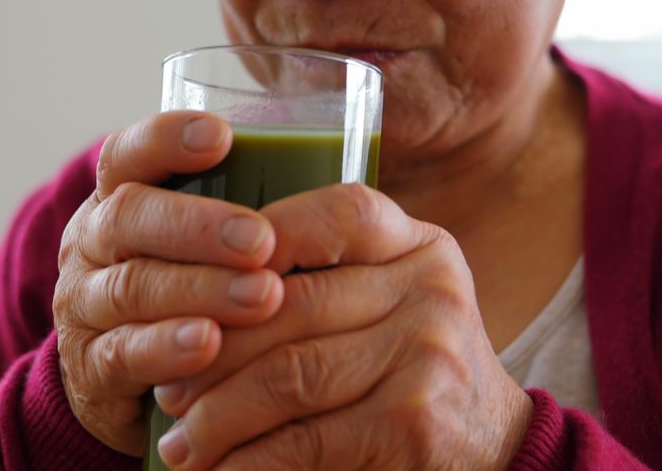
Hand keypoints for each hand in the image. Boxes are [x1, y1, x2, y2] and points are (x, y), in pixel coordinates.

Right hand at [52, 111, 285, 455]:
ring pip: (132, 287)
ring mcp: (84, 307)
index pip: (126, 155)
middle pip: (128, 217)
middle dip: (197, 225)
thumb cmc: (190, 291)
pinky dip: (167, 348)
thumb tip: (340, 169)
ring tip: (262, 296)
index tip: (220, 135)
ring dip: (200, 289)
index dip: (166, 140)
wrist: (131, 386)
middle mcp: (91, 245)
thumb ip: (245, 209)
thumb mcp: (201, 245)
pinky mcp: (91, 369)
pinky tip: (209, 345)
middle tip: (262, 240)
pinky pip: (124, 353)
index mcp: (117, 200)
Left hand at [152, 184, 533, 469]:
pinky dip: (249, 462)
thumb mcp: (390, 301)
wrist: (492, 448)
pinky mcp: (414, 423)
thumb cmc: (413, 368)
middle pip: (291, 304)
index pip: (333, 214)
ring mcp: (427, 354)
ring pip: (287, 375)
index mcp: (418, 246)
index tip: (194, 285)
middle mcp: (430, 288)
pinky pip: (304, 439)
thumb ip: (325, 277)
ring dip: (218, 415)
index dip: (254, 241)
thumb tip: (200, 281)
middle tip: (168, 389)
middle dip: (211, 351)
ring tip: (182, 439)